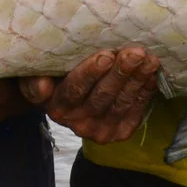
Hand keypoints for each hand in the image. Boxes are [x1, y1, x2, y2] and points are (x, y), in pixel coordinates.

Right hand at [21, 48, 159, 142]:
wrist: (70, 104)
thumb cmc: (55, 80)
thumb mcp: (37, 77)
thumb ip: (36, 81)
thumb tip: (43, 86)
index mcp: (57, 108)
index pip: (74, 90)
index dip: (90, 73)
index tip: (106, 55)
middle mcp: (78, 124)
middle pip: (102, 96)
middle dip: (121, 73)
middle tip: (136, 53)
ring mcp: (100, 131)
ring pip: (121, 104)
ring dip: (137, 81)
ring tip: (149, 60)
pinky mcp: (119, 133)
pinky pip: (134, 112)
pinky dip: (144, 93)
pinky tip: (151, 75)